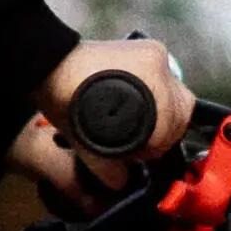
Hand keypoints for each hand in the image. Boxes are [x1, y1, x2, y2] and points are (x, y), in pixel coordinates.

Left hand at [11, 33, 190, 211]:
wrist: (49, 64)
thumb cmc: (67, 105)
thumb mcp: (88, 145)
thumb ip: (109, 169)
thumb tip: (123, 184)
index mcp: (154, 98)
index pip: (169, 134)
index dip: (152, 150)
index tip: (134, 153)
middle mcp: (163, 73)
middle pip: (180, 112)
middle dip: (163, 130)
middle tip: (137, 138)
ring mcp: (159, 57)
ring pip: (176, 94)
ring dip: (161, 110)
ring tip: (135, 117)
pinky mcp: (151, 47)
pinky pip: (164, 76)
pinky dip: (154, 90)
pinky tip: (134, 96)